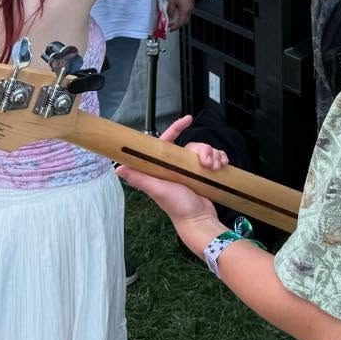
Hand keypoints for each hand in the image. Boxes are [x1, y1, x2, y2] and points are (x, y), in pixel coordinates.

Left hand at [116, 114, 221, 232]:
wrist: (199, 219)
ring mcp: (193, 170)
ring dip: (214, 156)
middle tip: (207, 163)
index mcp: (164, 166)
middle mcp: (178, 166)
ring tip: (215, 168)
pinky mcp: (206, 174)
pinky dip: (221, 159)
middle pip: (192, 146)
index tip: (188, 119)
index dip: (176, 128)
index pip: (168, 141)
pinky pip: (216, 158)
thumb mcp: (157, 190)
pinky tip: (223, 166)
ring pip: (206, 151)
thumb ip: (139, 178)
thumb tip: (118, 169)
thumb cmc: (177, 206)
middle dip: (204, 150)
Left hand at [165, 0, 193, 32]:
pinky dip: (182, 12)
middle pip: (185, 20)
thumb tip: (169, 16)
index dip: (175, 27)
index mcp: (185, 10)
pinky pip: (187, 9)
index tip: (171, 29)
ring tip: (172, 16)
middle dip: (178, 24)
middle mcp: (190, 8)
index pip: (181, 23)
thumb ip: (170, 10)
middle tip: (171, 24)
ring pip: (186, 15)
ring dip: (180, 17)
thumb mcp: (171, 1)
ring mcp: (191, 3)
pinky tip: (176, 9)